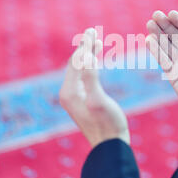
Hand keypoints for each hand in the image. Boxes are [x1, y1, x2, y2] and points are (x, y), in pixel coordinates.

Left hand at [59, 28, 129, 147]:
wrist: (110, 146)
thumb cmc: (107, 124)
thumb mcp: (99, 100)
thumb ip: (91, 78)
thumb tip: (87, 57)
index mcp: (69, 92)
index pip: (75, 62)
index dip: (84, 46)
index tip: (92, 31)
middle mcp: (68, 93)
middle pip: (75, 64)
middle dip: (84, 47)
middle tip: (92, 31)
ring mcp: (74, 97)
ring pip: (80, 69)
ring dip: (88, 55)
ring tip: (97, 41)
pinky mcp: (82, 100)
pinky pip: (84, 77)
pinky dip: (90, 65)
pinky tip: (96, 61)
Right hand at [146, 11, 177, 117]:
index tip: (171, 13)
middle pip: (175, 36)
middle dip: (165, 26)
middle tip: (156, 14)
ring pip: (167, 47)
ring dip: (158, 35)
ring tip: (150, 23)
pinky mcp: (174, 76)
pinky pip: (163, 61)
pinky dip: (156, 51)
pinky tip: (149, 40)